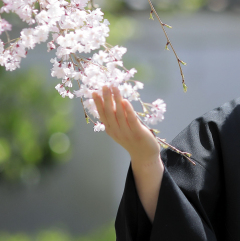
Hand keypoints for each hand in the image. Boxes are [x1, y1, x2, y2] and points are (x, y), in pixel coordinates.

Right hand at [93, 85, 162, 220]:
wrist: (145, 155)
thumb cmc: (132, 139)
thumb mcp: (120, 128)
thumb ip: (116, 117)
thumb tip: (112, 100)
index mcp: (110, 130)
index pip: (102, 114)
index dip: (98, 103)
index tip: (94, 92)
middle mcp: (116, 131)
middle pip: (109, 112)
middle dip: (106, 98)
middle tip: (104, 86)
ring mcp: (126, 132)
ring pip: (119, 114)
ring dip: (116, 100)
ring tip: (114, 88)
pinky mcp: (138, 132)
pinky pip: (131, 119)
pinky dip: (127, 110)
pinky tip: (125, 101)